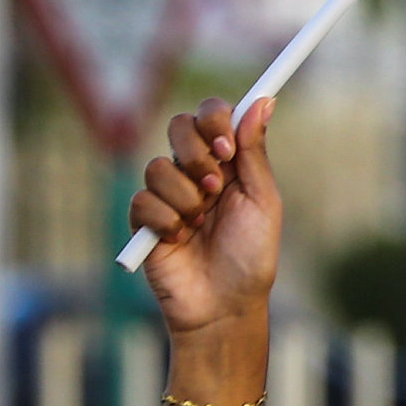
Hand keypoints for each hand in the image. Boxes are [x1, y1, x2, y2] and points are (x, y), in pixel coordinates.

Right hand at [131, 97, 279, 341]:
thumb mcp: (262, 201)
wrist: (225, 304)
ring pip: (158, 166)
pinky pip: (142, 200)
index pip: (211, 114)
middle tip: (215, 186)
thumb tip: (263, 101)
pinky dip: (166, 220)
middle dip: (196, 155)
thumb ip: (255, 152)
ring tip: (200, 224)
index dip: (215, 120)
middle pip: (179, 126)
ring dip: (186, 198)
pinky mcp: (144, 219)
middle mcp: (196, 171)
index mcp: (228, 161)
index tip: (227, 146)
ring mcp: (167, 193)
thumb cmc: (251, 255)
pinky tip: (180, 239)